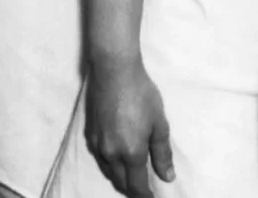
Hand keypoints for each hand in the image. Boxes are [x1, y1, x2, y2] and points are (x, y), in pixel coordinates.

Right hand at [85, 58, 173, 197]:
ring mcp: (98, 144)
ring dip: (120, 178)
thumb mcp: (159, 123)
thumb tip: (167, 177)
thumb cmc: (141, 94)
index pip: (137, 185)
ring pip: (109, 171)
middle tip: (143, 188)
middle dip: (132, 189)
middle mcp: (112, 153)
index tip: (152, 196)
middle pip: (121, 182)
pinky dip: (110, 165)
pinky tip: (116, 158)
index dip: (145, 195)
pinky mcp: (90, 134)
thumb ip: (162, 153)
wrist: (114, 71)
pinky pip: (100, 158)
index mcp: (131, 152)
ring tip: (130, 176)